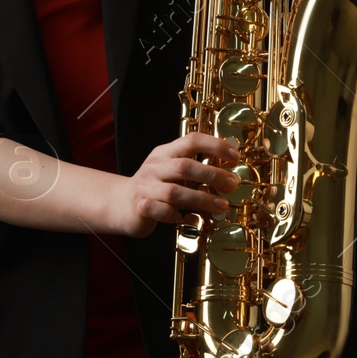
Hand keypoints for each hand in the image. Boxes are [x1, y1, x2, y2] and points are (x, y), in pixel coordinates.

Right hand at [113, 133, 241, 237]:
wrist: (122, 204)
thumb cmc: (156, 187)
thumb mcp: (174, 170)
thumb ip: (198, 166)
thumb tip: (231, 163)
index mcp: (165, 153)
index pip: (191, 140)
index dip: (215, 146)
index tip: (235, 157)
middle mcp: (154, 166)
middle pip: (185, 166)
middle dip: (212, 175)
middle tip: (232, 184)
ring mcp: (146, 187)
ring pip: (175, 192)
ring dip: (202, 199)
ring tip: (221, 206)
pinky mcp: (141, 207)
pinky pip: (162, 211)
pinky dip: (176, 215)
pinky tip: (186, 217)